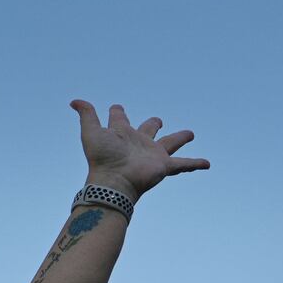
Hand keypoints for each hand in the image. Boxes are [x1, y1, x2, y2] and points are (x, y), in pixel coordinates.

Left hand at [71, 100, 209, 200]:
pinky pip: (183, 164)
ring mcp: (152, 155)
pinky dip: (196, 164)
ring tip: (190, 133)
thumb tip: (74, 101)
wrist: (113, 182)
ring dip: (181, 138)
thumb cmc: (101, 158)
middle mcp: (138, 143)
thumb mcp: (91, 132)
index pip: (119, 118)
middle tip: (157, 120)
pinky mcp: (163, 166)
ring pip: (170, 143)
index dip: (117, 113)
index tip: (115, 108)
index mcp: (121, 134)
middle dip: (153, 124)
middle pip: (149, 129)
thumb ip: (87, 114)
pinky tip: (208, 164)